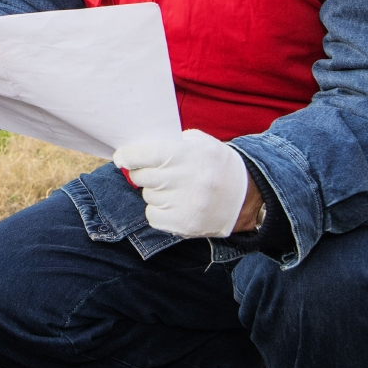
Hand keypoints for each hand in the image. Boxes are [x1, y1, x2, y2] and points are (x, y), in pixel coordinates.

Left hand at [114, 129, 252, 238]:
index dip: (127, 156)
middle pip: (141, 177)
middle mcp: (184, 180)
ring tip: (176, 189)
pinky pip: (152, 215)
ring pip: (147, 196)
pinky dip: (159, 211)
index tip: (121, 157)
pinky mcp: (183, 225)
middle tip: (156, 172)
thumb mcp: (200, 143)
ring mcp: (183, 205)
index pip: (143, 154)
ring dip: (155, 192)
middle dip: (142, 173)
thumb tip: (136, 150)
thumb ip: (169, 143)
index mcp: (187, 155)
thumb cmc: (217, 165)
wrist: (246, 196)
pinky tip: (176, 205)